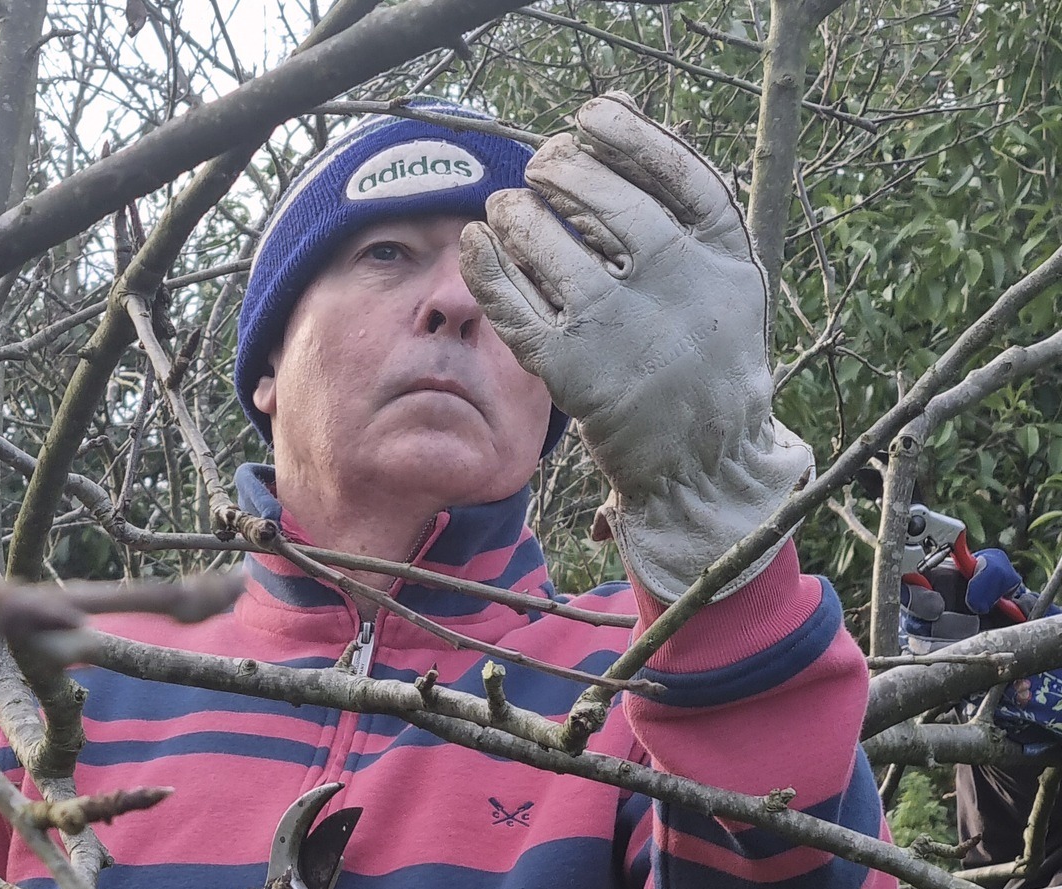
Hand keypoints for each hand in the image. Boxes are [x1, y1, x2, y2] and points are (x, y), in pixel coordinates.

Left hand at [459, 93, 811, 601]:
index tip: (588, 120)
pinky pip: (516, 309)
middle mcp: (675, 284)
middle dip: (561, 172)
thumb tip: (613, 113)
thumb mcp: (728, 277)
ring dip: (516, 217)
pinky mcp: (574, 373)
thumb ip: (683, 206)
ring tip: (503, 210)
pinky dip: (487, 271)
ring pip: (552, 248)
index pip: (673, 170)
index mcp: (720, 254)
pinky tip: (474, 246)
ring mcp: (621, 330)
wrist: (705, 461)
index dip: (624, 135)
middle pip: (605, 202)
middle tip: (537, 168)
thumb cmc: (708, 355)